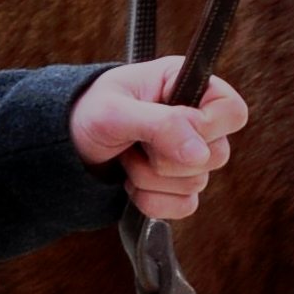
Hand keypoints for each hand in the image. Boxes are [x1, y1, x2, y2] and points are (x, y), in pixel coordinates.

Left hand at [69, 58, 247, 218]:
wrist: (61, 147)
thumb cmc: (87, 114)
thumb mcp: (115, 112)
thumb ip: (161, 125)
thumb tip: (201, 154)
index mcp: (186, 86)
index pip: (232, 112)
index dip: (208, 127)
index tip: (171, 128)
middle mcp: (194, 120)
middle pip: (218, 155)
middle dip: (168, 158)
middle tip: (135, 143)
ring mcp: (188, 156)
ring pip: (197, 184)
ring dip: (151, 178)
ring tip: (126, 158)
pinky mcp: (176, 187)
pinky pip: (184, 207)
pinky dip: (152, 202)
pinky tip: (130, 185)